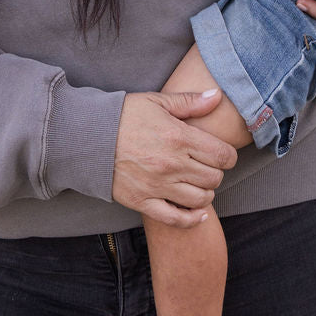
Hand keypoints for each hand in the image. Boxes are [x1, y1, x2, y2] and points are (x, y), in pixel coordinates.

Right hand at [112, 90, 237, 228]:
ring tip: (198, 184)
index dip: (228, 155)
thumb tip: (217, 96)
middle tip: (207, 167)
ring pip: (200, 199)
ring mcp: (158, 186)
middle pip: (214, 178)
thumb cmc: (124, 116)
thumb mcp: (157, 101)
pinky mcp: (143, 202)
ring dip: (206, 193)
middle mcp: (172, 164)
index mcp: (178, 137)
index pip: (222, 155)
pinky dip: (192, 219)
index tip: (222, 154)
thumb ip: (189, 102)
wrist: (88, 136)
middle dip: (216, 173)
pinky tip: (198, 213)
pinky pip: (176, 219)